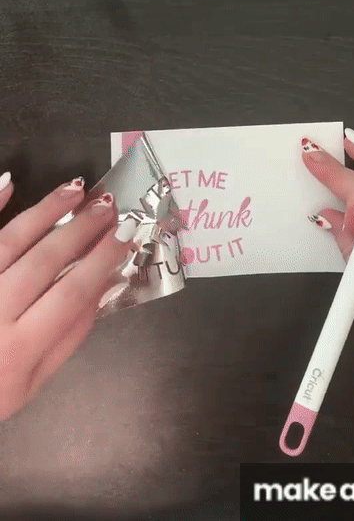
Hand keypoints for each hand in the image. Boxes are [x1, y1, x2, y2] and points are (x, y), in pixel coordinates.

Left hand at [0, 171, 132, 419]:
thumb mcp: (29, 386)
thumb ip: (66, 341)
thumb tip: (101, 292)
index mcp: (18, 348)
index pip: (71, 293)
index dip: (102, 260)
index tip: (126, 234)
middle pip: (45, 260)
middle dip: (81, 229)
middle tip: (108, 205)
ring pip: (11, 239)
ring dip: (46, 210)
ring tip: (75, 189)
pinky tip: (11, 182)